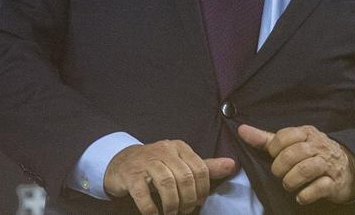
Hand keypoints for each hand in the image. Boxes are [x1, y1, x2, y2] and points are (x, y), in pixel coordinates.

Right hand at [104, 140, 235, 214]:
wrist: (121, 162)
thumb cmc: (156, 164)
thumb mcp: (181, 162)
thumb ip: (205, 166)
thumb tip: (232, 164)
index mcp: (179, 147)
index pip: (200, 168)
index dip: (202, 189)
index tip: (199, 202)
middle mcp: (164, 150)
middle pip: (184, 177)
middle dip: (188, 199)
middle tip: (185, 211)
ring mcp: (145, 161)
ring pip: (166, 183)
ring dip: (172, 204)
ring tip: (172, 214)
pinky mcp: (130, 174)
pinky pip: (143, 192)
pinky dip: (151, 208)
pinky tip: (154, 214)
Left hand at [238, 124, 354, 205]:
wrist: (346, 167)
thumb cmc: (313, 153)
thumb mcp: (292, 143)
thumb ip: (267, 139)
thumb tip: (241, 130)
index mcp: (307, 133)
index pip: (284, 137)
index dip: (274, 150)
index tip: (274, 156)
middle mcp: (319, 146)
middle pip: (293, 154)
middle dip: (280, 167)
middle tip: (279, 174)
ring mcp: (328, 164)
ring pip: (306, 169)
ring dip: (291, 181)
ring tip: (288, 185)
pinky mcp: (334, 183)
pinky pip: (319, 188)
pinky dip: (305, 194)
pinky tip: (300, 196)